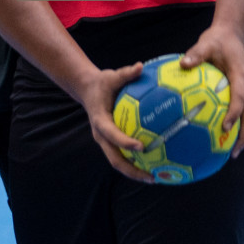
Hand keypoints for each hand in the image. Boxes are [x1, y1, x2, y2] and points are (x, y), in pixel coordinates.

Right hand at [80, 63, 155, 182]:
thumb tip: (140, 66)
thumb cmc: (102, 83)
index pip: (112, 135)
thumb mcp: (112, 76)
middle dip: (132, 170)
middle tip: (152, 176)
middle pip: (115, 159)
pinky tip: (154, 164)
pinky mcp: (111, 142)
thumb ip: (126, 73)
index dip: (124, 142)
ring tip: (156, 177)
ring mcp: (106, 141)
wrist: (87, 90)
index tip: (140, 146)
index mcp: (100, 121)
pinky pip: (123, 156)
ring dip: (135, 172)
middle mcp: (102, 135)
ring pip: (119, 162)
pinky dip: (135, 163)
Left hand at [180, 25, 243, 156]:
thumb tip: (183, 64)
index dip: (234, 113)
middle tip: (233, 153)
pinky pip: (243, 111)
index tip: (224, 127)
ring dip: (243, 134)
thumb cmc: (217, 39)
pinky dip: (237, 125)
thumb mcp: (205, 43)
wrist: (232, 33)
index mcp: (240, 75)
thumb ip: (195, 54)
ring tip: (231, 153)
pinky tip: (223, 137)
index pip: (239, 98)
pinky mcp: (243, 90)